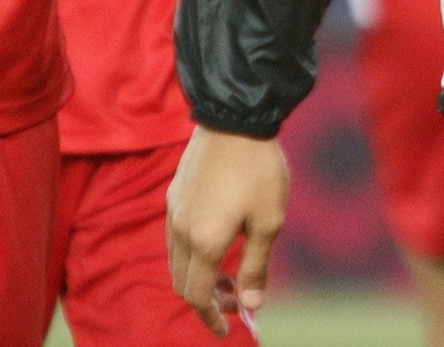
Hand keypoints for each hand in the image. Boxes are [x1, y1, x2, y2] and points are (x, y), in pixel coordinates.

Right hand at [166, 127, 288, 335]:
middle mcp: (181, 230)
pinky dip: (191, 252)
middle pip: (183, 282)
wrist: (236, 117)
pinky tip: (217, 239)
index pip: (197, 295)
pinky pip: (175, 236)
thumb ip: (257, 266)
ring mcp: (174, 210)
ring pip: (177, 260)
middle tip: (234, 299)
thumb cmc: (260, 170)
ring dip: (198, 275)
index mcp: (205, 242)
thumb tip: (251, 305)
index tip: (227, 329)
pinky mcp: (174, 193)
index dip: (211, 317)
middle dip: (206, 299)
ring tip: (228, 271)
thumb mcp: (269, 221)